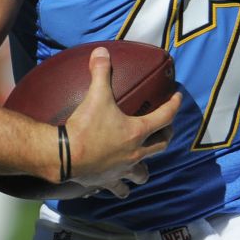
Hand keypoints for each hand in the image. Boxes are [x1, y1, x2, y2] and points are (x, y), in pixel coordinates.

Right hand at [63, 47, 180, 197]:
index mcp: (138, 131)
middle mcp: (135, 152)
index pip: (165, 116)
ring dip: (145, 169)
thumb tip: (101, 51)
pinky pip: (118, 188)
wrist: (63, 156)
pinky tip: (119, 187)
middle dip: (166, 136)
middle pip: (160, 146)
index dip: (174, 105)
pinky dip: (120, 187)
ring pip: (142, 173)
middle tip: (166, 130)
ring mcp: (122, 169)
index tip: (177, 97)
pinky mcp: (107, 181)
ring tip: (144, 166)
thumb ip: (101, 72)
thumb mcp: (96, 95)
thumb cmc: (84, 126)